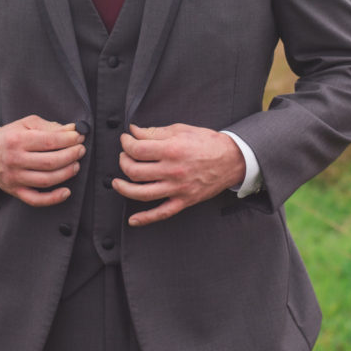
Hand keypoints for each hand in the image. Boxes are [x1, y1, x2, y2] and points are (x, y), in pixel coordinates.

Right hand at [0, 115, 85, 206]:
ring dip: (66, 173)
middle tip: (81, 151)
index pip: (49, 141)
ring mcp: (15, 178)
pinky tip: (66, 191)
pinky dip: (53, 198)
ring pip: (46, 180)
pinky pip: (36, 200)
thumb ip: (49, 126)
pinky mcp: (15, 191)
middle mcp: (15, 160)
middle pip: (50, 162)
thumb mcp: (25, 124)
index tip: (79, 137)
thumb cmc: (8, 137)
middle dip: (71, 156)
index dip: (69, 140)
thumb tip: (72, 130)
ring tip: (76, 165)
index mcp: (18, 140)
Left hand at [114, 123, 245, 226]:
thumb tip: (134, 131)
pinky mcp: (184, 201)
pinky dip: (145, 219)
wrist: (232, 159)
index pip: (137, 149)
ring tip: (117, 182)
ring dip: (124, 188)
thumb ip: (155, 131)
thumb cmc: (207, 143)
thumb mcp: (181, 130)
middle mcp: (172, 170)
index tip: (126, 140)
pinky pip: (162, 213)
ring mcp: (177, 188)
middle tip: (124, 156)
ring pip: (142, 193)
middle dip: (123, 162)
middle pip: (135, 171)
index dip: (126, 143)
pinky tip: (133, 219)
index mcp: (171, 149)